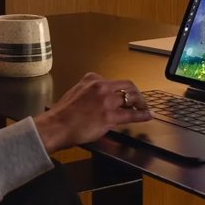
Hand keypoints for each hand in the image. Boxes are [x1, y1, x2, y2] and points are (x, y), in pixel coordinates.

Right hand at [32, 73, 150, 152]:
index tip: (123, 95)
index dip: (120, 90)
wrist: (57, 125)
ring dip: (140, 103)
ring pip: (131, 98)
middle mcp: (101, 87)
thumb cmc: (62, 114)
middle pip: (127, 86)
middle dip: (135, 93)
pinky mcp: (110, 116)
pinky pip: (131, 114)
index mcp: (91, 79)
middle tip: (139, 100)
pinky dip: (141, 114)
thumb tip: (97, 100)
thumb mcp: (74, 93)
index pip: (112, 81)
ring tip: (144, 108)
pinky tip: (147, 115)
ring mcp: (106, 101)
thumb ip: (88, 92)